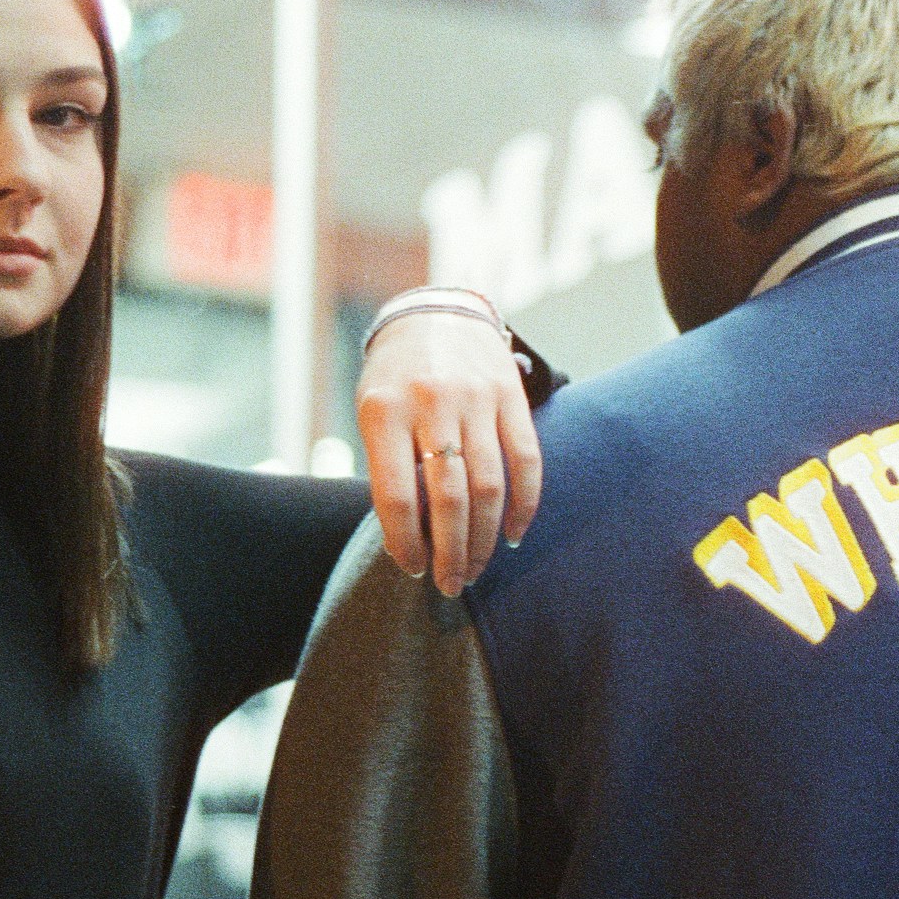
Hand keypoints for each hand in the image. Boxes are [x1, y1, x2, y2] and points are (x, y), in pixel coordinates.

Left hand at [357, 310, 543, 594]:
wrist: (434, 313)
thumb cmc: (395, 378)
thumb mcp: (373, 412)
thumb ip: (390, 467)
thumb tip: (416, 537)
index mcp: (384, 410)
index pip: (395, 496)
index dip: (405, 543)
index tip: (413, 570)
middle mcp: (431, 403)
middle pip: (448, 498)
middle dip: (451, 552)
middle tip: (451, 585)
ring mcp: (475, 398)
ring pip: (489, 487)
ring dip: (485, 538)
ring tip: (477, 568)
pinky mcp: (511, 396)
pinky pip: (526, 461)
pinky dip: (524, 504)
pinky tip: (515, 534)